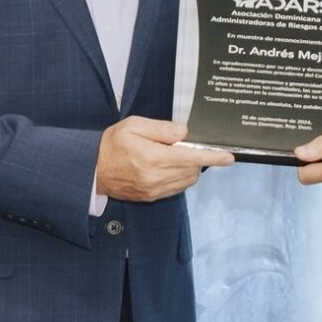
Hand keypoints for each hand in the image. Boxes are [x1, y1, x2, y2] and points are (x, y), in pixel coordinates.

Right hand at [97, 116, 233, 202]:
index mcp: (153, 158)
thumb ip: (161, 129)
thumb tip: (183, 133)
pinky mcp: (152, 196)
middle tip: (183, 146)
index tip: (228, 157)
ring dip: (189, 168)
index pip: (192, 157)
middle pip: (193, 169)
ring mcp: (155, 190)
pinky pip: (176, 188)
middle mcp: (156, 177)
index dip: (213, 157)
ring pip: (187, 180)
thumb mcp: (133, 126)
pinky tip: (168, 167)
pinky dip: (179, 177)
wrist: (93, 169)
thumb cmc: (112, 145)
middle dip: (196, 157)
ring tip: (172, 155)